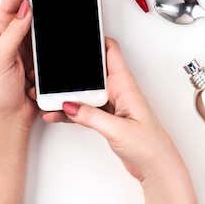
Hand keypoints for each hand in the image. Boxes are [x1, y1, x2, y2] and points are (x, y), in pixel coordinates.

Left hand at [0, 0, 70, 129]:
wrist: (7, 119)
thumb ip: (13, 33)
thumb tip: (26, 8)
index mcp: (1, 27)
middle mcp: (16, 30)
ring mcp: (31, 40)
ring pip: (47, 13)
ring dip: (57, 0)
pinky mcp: (44, 53)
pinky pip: (56, 33)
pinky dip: (64, 24)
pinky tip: (70, 16)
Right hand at [42, 37, 197, 203]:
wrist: (157, 168)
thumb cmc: (150, 145)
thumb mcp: (117, 130)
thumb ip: (91, 116)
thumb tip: (70, 104)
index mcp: (125, 84)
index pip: (111, 51)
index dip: (96, 40)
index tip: (79, 36)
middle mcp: (118, 90)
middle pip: (92, 71)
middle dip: (74, 69)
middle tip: (54, 70)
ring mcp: (112, 103)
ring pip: (86, 91)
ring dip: (68, 93)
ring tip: (48, 94)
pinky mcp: (107, 118)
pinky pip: (85, 108)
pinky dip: (71, 111)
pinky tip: (57, 113)